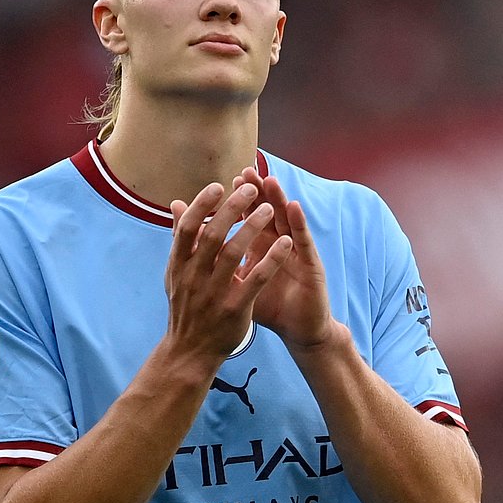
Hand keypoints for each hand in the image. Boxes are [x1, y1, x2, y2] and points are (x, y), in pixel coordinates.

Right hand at [165, 181, 292, 362]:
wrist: (190, 351)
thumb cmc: (187, 306)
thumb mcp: (176, 273)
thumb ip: (181, 238)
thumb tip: (176, 203)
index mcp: (178, 265)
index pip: (188, 228)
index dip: (202, 205)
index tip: (218, 185)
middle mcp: (194, 277)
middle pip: (213, 235)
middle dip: (232, 209)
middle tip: (251, 190)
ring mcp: (214, 293)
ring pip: (234, 253)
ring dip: (253, 228)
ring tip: (269, 209)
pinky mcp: (235, 308)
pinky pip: (256, 279)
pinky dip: (271, 259)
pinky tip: (286, 244)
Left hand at [231, 168, 333, 348]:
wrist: (297, 330)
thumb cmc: (267, 305)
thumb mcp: (237, 283)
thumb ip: (216, 260)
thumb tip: (190, 245)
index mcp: (259, 246)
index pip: (246, 218)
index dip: (236, 202)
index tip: (222, 185)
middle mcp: (278, 244)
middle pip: (266, 211)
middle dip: (256, 193)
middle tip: (245, 173)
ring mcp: (296, 251)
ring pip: (286, 219)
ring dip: (278, 199)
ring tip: (268, 181)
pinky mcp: (312, 263)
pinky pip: (304, 240)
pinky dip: (299, 223)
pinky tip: (294, 207)